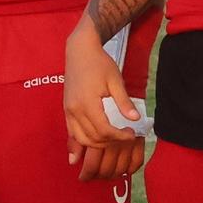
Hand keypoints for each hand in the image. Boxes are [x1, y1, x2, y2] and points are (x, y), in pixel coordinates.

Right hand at [63, 27, 144, 180]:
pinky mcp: (66, 110)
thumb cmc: (100, 63)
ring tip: (112, 139)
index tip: (131, 134)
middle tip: (125, 137)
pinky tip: (85, 152)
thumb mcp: (115, 80)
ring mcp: (68, 111)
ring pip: (81, 138)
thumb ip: (124, 101)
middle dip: (110, 142)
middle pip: (92, 137)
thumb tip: (136, 119)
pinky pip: (72, 132)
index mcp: (87, 103)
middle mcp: (75, 110)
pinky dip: (80, 143)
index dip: (119, 136)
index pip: (104, 130)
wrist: (80, 51)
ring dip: (97, 144)